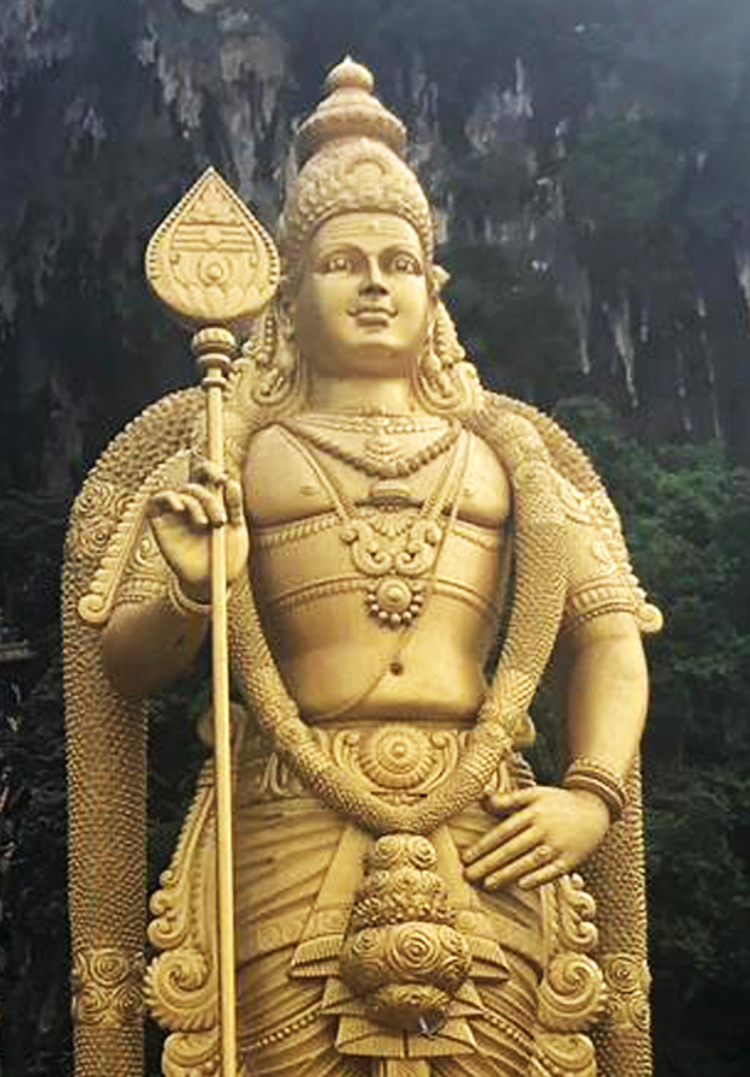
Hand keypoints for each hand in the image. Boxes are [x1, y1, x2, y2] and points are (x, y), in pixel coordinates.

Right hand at [148, 460, 249, 601]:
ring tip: (204, 524)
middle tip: (220, 519)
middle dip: (209, 498)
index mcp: (211, 502)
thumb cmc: (227, 556)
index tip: (221, 478)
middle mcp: (192, 504)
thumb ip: (234, 506)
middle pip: (194, 484)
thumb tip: (230, 482)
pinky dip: (167, 499)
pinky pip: (155, 501)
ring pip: (180, 492)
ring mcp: (175, 514)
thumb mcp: (237, 530)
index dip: (209, 469)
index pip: (204, 475)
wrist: (213, 581)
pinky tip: (180, 508)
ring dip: (194, 504)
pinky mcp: (160, 524)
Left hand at [462, 785, 609, 890]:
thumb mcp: (534, 794)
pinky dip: (538, 878)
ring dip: (508, 874)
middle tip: (469, 876)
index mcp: (532, 812)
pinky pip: (553, 871)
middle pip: (512, 849)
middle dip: (489, 864)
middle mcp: (544, 828)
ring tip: (488, 884)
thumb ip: (508, 799)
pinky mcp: (571, 859)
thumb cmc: (557, 802)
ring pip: (529, 861)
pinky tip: (521, 885)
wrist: (595, 809)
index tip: (466, 857)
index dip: (484, 845)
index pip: (503, 832)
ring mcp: (558, 845)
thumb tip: (482, 799)